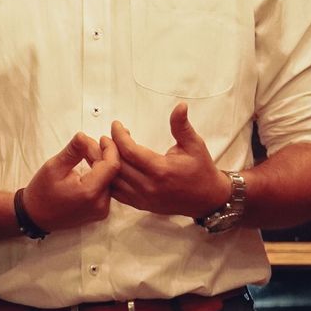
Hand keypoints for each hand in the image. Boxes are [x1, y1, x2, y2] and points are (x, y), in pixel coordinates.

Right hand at [23, 133, 121, 232]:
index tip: (102, 138)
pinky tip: (89, 165)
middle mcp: (100, 204)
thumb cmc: (41, 193)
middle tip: (86, 143)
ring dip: (100, 163)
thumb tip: (84, 135)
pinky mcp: (100, 211)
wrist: (36, 217)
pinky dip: (99, 174)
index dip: (110, 149)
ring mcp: (101, 210)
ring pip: (109, 179)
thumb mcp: (53, 167)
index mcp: (89, 193)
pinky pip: (106, 188)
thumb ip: (72, 151)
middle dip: (102, 154)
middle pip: (111, 172)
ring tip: (85, 152)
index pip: (112, 166)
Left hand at [110, 103, 233, 218]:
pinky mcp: (141, 204)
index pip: (130, 151)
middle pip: (117, 166)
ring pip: (113, 181)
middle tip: (105, 136)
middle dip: (107, 148)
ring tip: (102, 149)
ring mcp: (143, 198)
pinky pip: (117, 193)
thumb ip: (182, 126)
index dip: (119, 135)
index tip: (117, 125)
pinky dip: (109, 180)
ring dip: (104, 165)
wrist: (207, 199)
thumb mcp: (195, 145)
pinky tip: (108, 168)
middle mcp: (149, 186)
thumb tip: (180, 106)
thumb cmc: (201, 170)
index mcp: (161, 170)